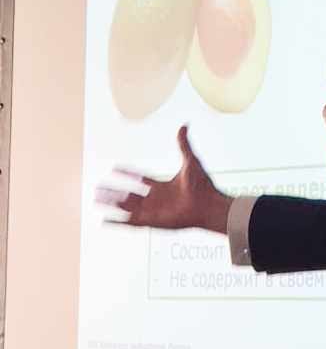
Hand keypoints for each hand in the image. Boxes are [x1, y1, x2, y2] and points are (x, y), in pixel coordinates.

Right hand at [95, 126, 231, 232]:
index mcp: (164, 186)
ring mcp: (153, 212)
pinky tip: (103, 221)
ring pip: (126, 208)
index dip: (128, 173)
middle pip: (129, 195)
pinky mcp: (151, 222)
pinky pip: (129, 223)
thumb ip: (183, 144)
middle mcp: (157, 199)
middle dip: (113, 192)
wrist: (208, 205)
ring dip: (110, 204)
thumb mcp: (190, 161)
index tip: (114, 168)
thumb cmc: (203, 186)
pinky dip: (116, 223)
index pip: (141, 178)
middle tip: (98, 188)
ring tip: (94, 200)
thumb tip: (184, 125)